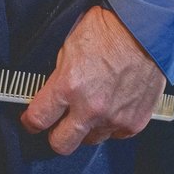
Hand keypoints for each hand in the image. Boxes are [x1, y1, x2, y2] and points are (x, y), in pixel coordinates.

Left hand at [20, 5, 165, 155]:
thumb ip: (58, 74)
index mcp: (69, 85)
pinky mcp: (135, 123)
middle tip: (56, 124)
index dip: (30, 121)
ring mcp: (114, 118)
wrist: (144, 30)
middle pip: (61, 144)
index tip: (31, 121)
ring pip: (90, 140)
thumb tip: (50, 91)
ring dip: (85, 129)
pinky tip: (109, 108)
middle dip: (55, 135)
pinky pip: (115, 135)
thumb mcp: (69, 44)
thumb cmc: (107, 29)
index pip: (38, 119)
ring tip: (88, 110)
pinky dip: (109, 125)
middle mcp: (91, 108)